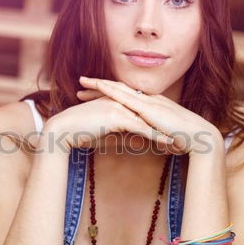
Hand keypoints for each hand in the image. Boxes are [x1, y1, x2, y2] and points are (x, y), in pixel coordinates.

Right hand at [42, 92, 175, 153]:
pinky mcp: (117, 116)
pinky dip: (154, 136)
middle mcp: (120, 101)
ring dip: (163, 131)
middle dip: (164, 126)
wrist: (63, 130)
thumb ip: (122, 135)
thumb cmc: (79, 133)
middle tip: (180, 136)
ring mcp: (119, 106)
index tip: (169, 132)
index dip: (156, 123)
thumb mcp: (105, 134)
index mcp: (117, 102)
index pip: (142, 112)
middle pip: (148, 114)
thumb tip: (135, 142)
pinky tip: (166, 143)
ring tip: (178, 141)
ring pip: (147, 121)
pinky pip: (140, 127)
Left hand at [77, 76, 219, 154]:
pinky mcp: (148, 106)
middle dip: (99, 85)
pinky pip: (126, 95)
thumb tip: (140, 138)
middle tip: (81, 83)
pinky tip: (100, 87)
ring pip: (119, 88)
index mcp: (150, 105)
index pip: (125, 96)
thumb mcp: (160, 134)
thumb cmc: (182, 137)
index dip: (109, 93)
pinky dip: (112, 90)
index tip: (93, 92)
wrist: (197, 135)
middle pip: (119, 89)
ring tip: (83, 82)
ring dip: (100, 84)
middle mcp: (147, 98)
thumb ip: (149, 132)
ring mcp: (147, 100)